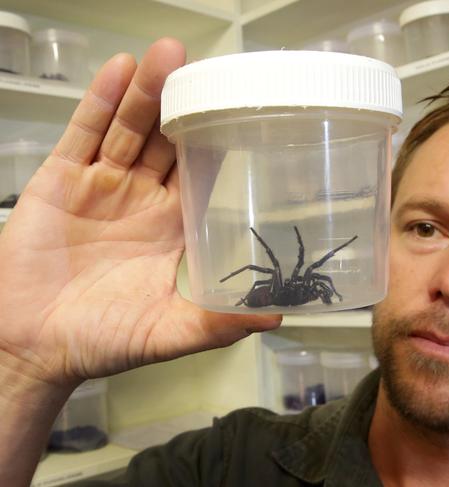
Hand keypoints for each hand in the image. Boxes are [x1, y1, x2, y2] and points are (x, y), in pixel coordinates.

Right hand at [0, 38, 280, 388]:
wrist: (32, 347)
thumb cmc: (102, 341)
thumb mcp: (168, 333)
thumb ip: (218, 324)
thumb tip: (276, 315)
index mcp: (172, 227)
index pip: (202, 174)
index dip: (218, 142)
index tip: (243, 111)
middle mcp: (142, 199)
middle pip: (168, 141)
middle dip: (185, 104)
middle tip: (207, 68)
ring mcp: (102, 185)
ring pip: (129, 128)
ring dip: (149, 92)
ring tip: (169, 55)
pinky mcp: (61, 180)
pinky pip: (84, 133)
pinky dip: (100, 101)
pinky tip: (120, 70)